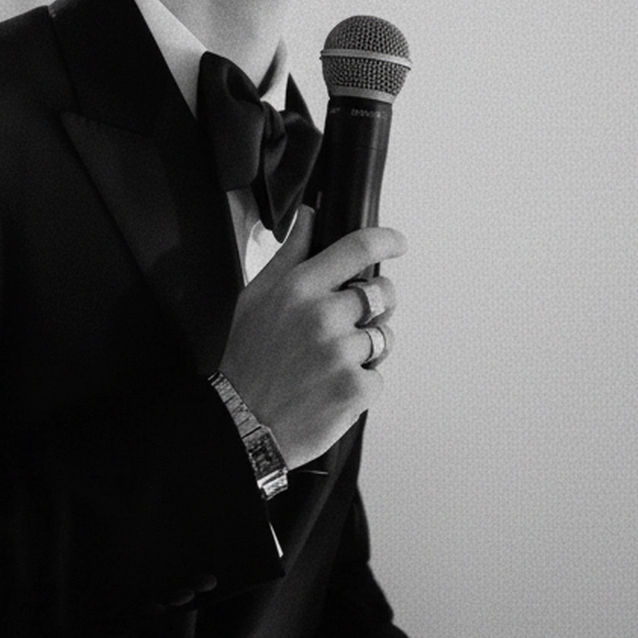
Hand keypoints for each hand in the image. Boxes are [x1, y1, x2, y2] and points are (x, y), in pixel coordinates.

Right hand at [218, 205, 402, 467]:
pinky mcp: (356, 389)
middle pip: (383, 292)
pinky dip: (362, 382)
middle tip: (352, 321)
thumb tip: (310, 215)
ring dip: (367, 347)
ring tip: (333, 361)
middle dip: (377, 303)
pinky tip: (332, 387)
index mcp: (300, 288)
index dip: (386, 240)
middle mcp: (324, 316)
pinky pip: (379, 375)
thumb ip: (290, 254)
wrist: (241, 423)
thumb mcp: (256, 296)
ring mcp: (342, 354)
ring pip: (383, 336)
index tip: (396, 243)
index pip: (357, 249)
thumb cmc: (248, 357)